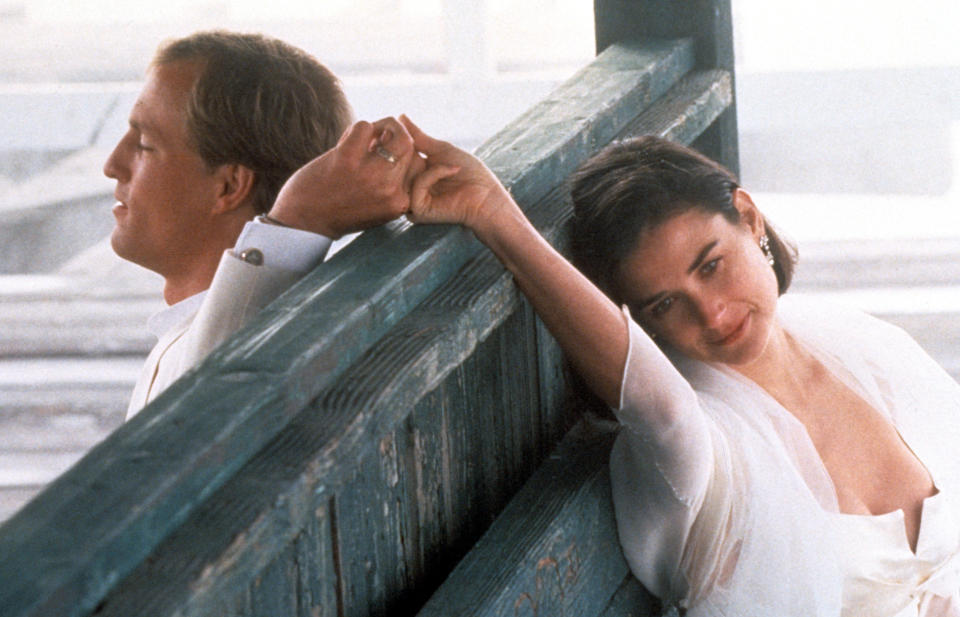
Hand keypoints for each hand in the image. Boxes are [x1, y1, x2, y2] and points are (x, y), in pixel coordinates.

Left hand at [267, 117, 425, 238]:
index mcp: (400, 202)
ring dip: (380, 127)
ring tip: (363, 140)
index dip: (402, 155)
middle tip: (374, 142)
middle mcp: (390, 189)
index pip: (418, 165)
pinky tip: (344, 144)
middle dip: (393, 136)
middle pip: (408, 147)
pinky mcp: (348, 158)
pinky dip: (355, 129)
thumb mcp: (377, 206)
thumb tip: (402, 142)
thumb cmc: (338, 212)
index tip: (384, 156)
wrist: (302, 224)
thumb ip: (392, 183)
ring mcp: (370, 173)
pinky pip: (364, 126)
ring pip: (395, 132)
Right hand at [401, 115, 515, 233]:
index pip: (396, 154)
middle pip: (395, 163)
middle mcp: (410, 185)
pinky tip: (452, 170)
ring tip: (449, 161)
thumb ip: (419, 136)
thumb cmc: (470, 174)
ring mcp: (412, 199)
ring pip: (402, 174)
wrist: (486, 198)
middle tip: (430, 145)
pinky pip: (417, 184)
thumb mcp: (442, 149)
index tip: (402, 128)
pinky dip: (435, 173)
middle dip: (409, 150)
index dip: (399, 140)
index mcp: (415, 171)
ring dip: (423, 161)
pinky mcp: (418, 210)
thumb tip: (400, 116)